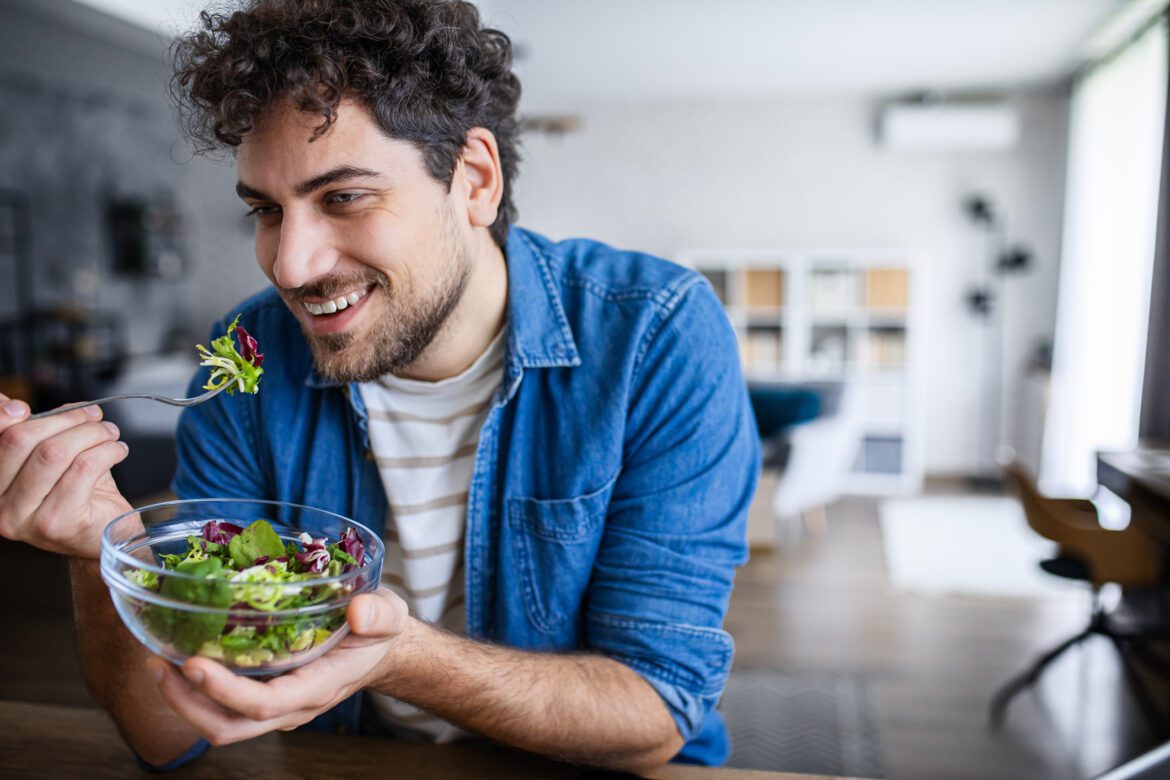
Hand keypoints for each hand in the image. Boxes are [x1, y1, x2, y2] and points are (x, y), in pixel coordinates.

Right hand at [0, 395, 131, 558]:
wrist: (102, 534)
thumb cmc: (76, 492)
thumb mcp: (47, 459)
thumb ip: (31, 433)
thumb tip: (13, 404)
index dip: (6, 415)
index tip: (29, 407)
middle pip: (23, 439)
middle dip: (65, 419)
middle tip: (93, 416)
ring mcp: (25, 518)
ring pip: (55, 452)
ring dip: (91, 433)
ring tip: (109, 433)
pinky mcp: (57, 522)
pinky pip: (84, 468)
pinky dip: (108, 451)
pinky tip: (118, 451)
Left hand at [149, 587, 410, 745]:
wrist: (380, 648)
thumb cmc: (379, 630)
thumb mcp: (389, 615)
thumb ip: (378, 614)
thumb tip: (358, 611)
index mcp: (318, 687)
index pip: (265, 704)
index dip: (225, 691)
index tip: (194, 664)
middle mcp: (292, 705)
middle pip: (229, 726)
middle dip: (187, 704)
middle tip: (158, 666)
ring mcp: (276, 704)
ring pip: (220, 722)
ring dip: (184, 700)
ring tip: (158, 663)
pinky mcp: (265, 694)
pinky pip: (223, 707)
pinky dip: (195, 690)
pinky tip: (178, 659)